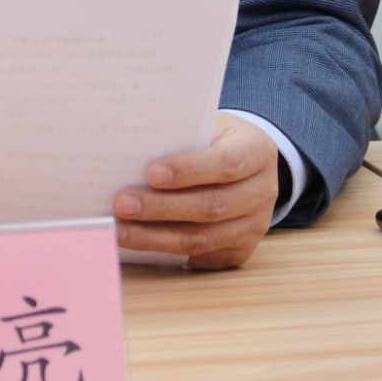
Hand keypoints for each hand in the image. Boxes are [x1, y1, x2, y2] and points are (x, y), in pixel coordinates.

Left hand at [113, 112, 279, 268]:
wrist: (248, 163)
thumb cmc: (215, 139)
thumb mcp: (208, 126)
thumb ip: (180, 137)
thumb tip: (127, 153)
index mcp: (257, 151)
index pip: (225, 163)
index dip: (189, 170)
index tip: (150, 172)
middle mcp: (261, 192)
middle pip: (210, 206)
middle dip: (161, 207)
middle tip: (122, 204)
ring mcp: (253, 226)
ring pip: (202, 238)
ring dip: (155, 236)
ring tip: (120, 229)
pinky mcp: (238, 250)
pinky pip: (198, 255)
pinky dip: (163, 250)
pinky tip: (136, 242)